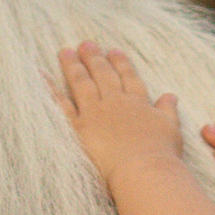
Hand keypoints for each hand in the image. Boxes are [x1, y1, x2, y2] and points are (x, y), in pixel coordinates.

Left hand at [59, 42, 183, 192]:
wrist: (144, 170)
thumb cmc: (161, 154)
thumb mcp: (171, 128)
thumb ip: (168, 110)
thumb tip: (170, 95)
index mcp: (138, 102)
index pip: (128, 77)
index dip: (121, 63)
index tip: (113, 50)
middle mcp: (115, 102)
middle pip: (103, 75)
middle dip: (94, 58)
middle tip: (85, 44)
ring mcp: (95, 114)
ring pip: (82, 83)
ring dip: (73, 66)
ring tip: (65, 52)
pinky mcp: (79, 128)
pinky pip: (62, 105)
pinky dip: (51, 90)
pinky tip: (43, 76)